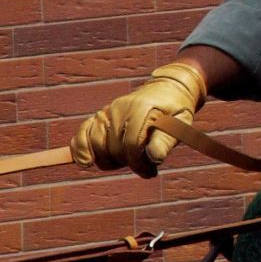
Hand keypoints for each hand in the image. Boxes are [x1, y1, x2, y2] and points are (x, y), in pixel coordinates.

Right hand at [69, 62, 208, 177]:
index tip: (151, 171)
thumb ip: (167, 139)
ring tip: (127, 160)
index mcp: (141, 108)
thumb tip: (154, 157)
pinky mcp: (98, 116)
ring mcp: (107, 111)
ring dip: (109, 160)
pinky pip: (82, 133)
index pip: (132, 145)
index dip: (140, 163)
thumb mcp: (180, 123)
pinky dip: (80, 149)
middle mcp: (120, 108)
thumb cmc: (174, 111)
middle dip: (128, 162)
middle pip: (113, 148)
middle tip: (143, 164)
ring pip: (96, 144)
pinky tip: (86, 162)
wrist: (166, 90)